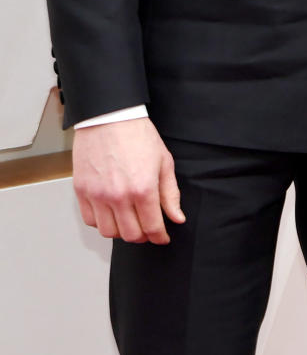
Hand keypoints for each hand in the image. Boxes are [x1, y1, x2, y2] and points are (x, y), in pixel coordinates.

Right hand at [72, 118, 184, 244]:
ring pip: (109, 232)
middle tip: (147, 228)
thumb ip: (170, 193)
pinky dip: (101, 221)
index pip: (152, 228)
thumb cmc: (137, 134)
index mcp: (143, 189)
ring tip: (129, 219)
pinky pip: (90, 220)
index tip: (162, 237)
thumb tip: (176, 218)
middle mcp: (118, 196)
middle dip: (143, 236)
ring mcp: (97, 195)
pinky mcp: (81, 191)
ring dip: (121, 231)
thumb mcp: (164, 161)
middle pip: (131, 235)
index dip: (160, 237)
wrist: (110, 116)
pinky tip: (111, 211)